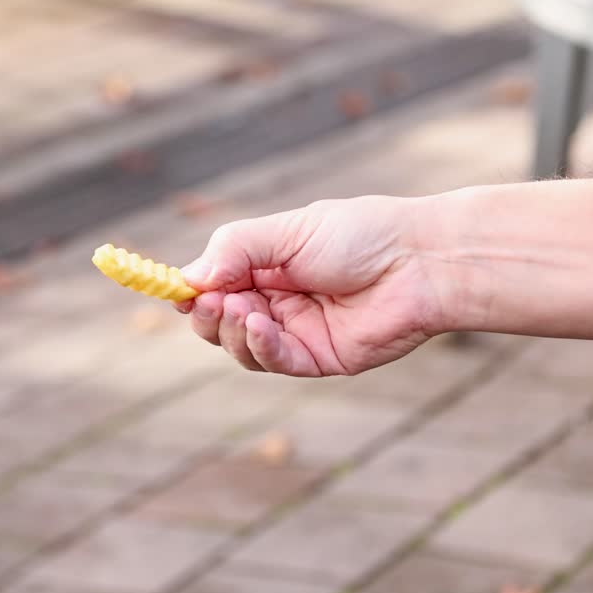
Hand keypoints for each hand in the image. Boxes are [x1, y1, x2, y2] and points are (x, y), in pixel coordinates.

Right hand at [176, 195, 445, 375]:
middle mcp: (277, 302)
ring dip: (232, 331)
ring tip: (242, 309)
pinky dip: (259, 347)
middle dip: (208, 314)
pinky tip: (260, 327)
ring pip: (241, 347)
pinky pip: (275, 362)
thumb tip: (188, 278)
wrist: (421, 261)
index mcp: (266, 267)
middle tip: (212, 301)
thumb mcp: (286, 231)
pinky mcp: (318, 359)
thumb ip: (234, 249)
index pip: (214, 286)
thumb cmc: (361, 234)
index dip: (191, 291)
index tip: (171, 290)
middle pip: (219, 322)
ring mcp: (297, 333)